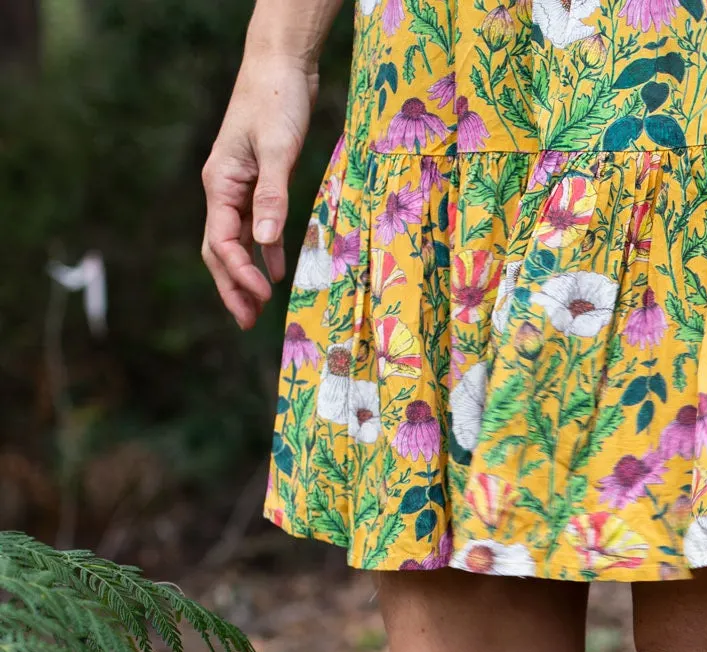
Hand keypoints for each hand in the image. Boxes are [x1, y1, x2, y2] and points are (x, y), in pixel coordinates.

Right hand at [201, 55, 316, 329]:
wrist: (280, 68)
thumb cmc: (276, 103)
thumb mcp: (278, 151)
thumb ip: (272, 197)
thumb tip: (263, 245)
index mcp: (219, 184)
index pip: (222, 242)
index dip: (239, 274)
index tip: (263, 296)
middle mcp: (223, 189)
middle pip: (220, 249)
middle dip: (232, 287)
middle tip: (247, 323)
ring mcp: (239, 186)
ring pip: (237, 241)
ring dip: (246, 275)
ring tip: (257, 308)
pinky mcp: (259, 181)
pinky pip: (257, 226)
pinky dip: (266, 250)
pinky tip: (278, 270)